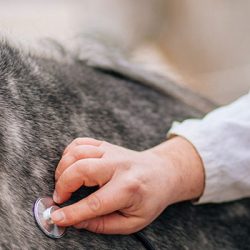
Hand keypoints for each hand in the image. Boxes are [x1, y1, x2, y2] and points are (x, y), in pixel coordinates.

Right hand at [51, 137, 203, 233]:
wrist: (162, 172)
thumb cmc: (150, 198)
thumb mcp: (134, 221)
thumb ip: (104, 225)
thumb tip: (76, 222)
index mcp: (129, 187)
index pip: (94, 202)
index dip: (72, 212)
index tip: (56, 217)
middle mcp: (118, 165)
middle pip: (81, 169)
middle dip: (62, 185)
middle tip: (60, 198)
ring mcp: (111, 151)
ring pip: (77, 152)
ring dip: (63, 168)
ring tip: (63, 183)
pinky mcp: (106, 145)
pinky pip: (80, 142)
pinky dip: (68, 153)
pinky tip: (70, 166)